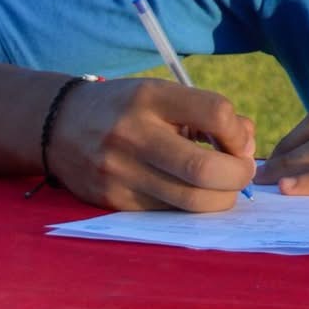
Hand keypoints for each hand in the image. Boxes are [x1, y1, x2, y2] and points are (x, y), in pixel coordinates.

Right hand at [50, 77, 255, 211]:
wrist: (60, 126)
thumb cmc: (128, 109)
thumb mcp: (164, 95)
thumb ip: (209, 114)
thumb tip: (248, 145)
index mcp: (151, 97)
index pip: (215, 113)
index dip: (239, 133)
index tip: (240, 141)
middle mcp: (133, 134)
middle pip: (204, 168)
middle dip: (238, 175)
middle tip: (243, 172)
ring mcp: (120, 172)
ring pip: (190, 201)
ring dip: (221, 198)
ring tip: (224, 186)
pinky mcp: (113, 202)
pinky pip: (168, 213)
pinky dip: (192, 207)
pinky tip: (194, 193)